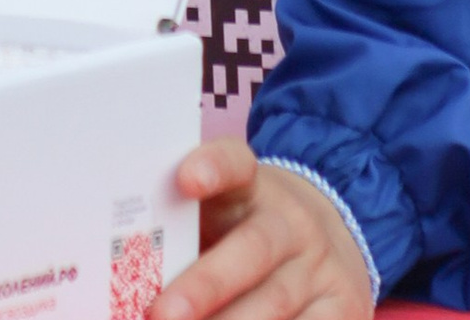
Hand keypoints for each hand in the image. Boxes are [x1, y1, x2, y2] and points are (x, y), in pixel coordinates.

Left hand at [153, 143, 374, 319]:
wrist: (332, 239)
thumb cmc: (248, 232)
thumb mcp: (223, 214)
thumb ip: (183, 229)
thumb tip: (125, 268)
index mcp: (254, 188)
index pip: (235, 163)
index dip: (213, 167)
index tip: (185, 179)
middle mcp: (292, 223)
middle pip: (253, 248)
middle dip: (207, 286)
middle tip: (162, 315)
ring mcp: (322, 269)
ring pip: (277, 304)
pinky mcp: (345, 310)